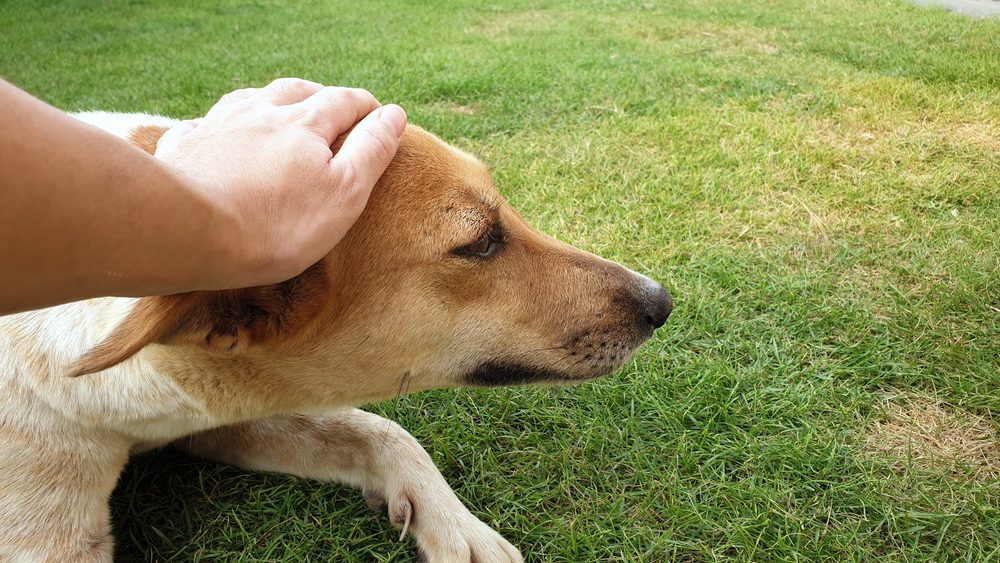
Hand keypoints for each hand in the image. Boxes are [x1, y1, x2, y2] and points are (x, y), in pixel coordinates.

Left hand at [155, 78, 406, 288]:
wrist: (190, 233)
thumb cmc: (278, 223)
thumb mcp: (345, 192)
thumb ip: (371, 150)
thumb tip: (394, 114)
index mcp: (306, 123)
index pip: (345, 102)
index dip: (366, 108)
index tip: (379, 116)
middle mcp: (262, 112)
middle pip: (297, 91)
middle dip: (321, 96)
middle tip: (333, 107)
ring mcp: (220, 125)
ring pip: (253, 99)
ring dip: (273, 101)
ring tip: (282, 111)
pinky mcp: (185, 145)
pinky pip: (208, 122)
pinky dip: (224, 123)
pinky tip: (223, 132)